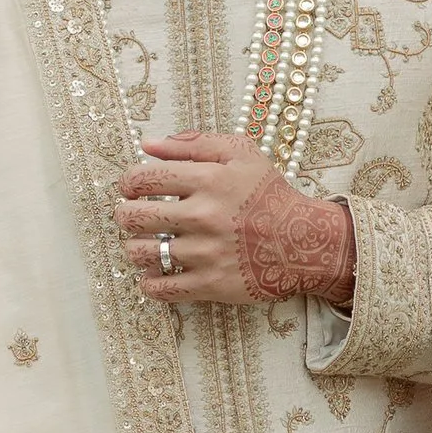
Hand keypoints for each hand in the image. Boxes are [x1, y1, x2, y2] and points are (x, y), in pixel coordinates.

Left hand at [116, 128, 356, 308]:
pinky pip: (161, 289)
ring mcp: (206, 253)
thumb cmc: (270, 195)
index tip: (132, 189)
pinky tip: (154, 274)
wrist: (306, 242)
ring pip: (141, 253)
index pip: (142, 179)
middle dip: (125, 215)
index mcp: (208, 179)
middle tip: (132, 216)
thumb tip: (148, 145)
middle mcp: (203, 216)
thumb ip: (194, 144)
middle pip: (133, 217)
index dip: (128, 183)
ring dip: (135, 248)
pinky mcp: (211, 285)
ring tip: (144, 244)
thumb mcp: (241, 153)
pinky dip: (149, 283)